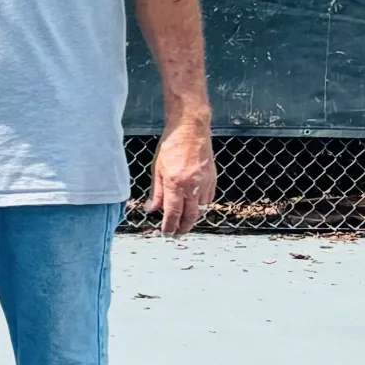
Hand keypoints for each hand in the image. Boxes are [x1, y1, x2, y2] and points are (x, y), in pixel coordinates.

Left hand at [146, 120, 214, 235]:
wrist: (191, 130)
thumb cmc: (171, 146)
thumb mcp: (157, 169)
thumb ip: (156, 192)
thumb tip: (151, 209)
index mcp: (175, 183)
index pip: (173, 212)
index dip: (169, 226)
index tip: (166, 233)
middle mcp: (192, 186)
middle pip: (190, 215)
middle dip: (183, 228)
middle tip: (176, 234)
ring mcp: (205, 183)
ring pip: (201, 209)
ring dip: (193, 219)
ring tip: (184, 224)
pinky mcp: (213, 179)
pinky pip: (208, 199)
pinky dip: (201, 207)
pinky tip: (194, 208)